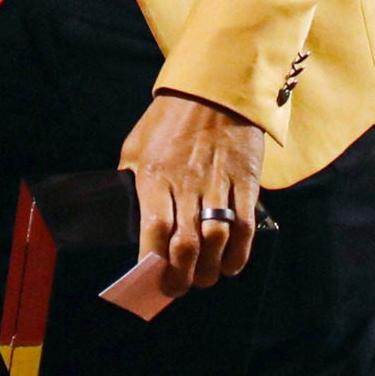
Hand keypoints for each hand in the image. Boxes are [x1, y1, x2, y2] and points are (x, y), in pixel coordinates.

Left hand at [120, 92, 266, 293]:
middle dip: (181, 276)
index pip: (153, 227)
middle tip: (178, 287)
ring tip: (203, 279)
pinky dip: (239, 253)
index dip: (153, 261)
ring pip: (216, 240)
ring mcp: (218, 183)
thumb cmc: (170, 117)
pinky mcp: (246, 182)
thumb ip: (131, 176)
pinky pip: (244, 226)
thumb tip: (129, 213)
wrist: (215, 88)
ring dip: (210, 270)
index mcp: (154, 173)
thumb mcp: (138, 142)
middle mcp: (186, 182)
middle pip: (186, 243)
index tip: (150, 280)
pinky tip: (230, 265)